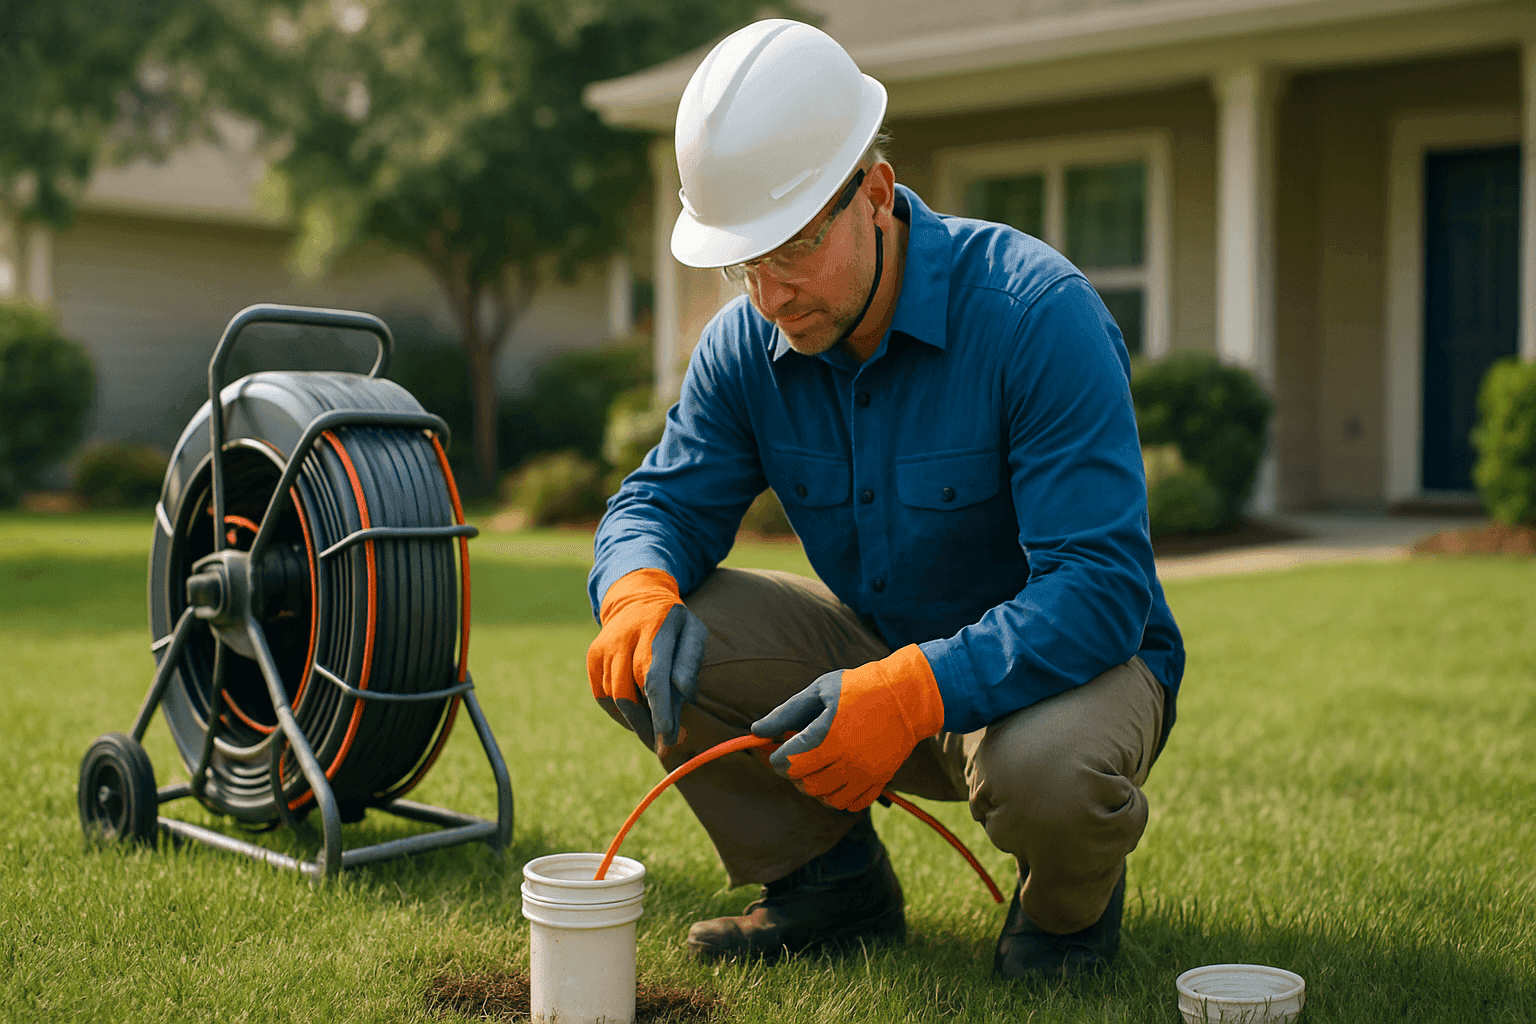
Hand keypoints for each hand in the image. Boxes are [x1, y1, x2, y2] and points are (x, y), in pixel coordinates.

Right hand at [587, 568, 707, 748]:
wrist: (636, 597)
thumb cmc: (673, 623)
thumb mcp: (693, 631)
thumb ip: (691, 660)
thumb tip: (684, 693)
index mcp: (654, 630)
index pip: (654, 677)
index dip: (660, 711)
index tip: (668, 738)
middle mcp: (624, 638)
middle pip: (628, 693)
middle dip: (646, 726)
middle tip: (662, 746)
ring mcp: (604, 648)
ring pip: (614, 698)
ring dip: (633, 722)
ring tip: (653, 733)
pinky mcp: (593, 656)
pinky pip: (602, 696)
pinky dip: (618, 713)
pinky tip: (635, 719)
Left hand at [751, 645, 944, 810]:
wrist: (907, 696)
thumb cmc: (859, 687)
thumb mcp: (819, 691)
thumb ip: (786, 713)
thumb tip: (756, 731)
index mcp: (827, 737)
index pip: (787, 764)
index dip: (777, 757)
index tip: (781, 747)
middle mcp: (846, 761)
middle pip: (804, 784)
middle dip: (795, 771)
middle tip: (801, 754)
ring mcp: (865, 774)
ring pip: (826, 799)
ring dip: (816, 785)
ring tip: (819, 765)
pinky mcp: (880, 781)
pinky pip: (851, 805)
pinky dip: (840, 796)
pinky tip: (839, 775)